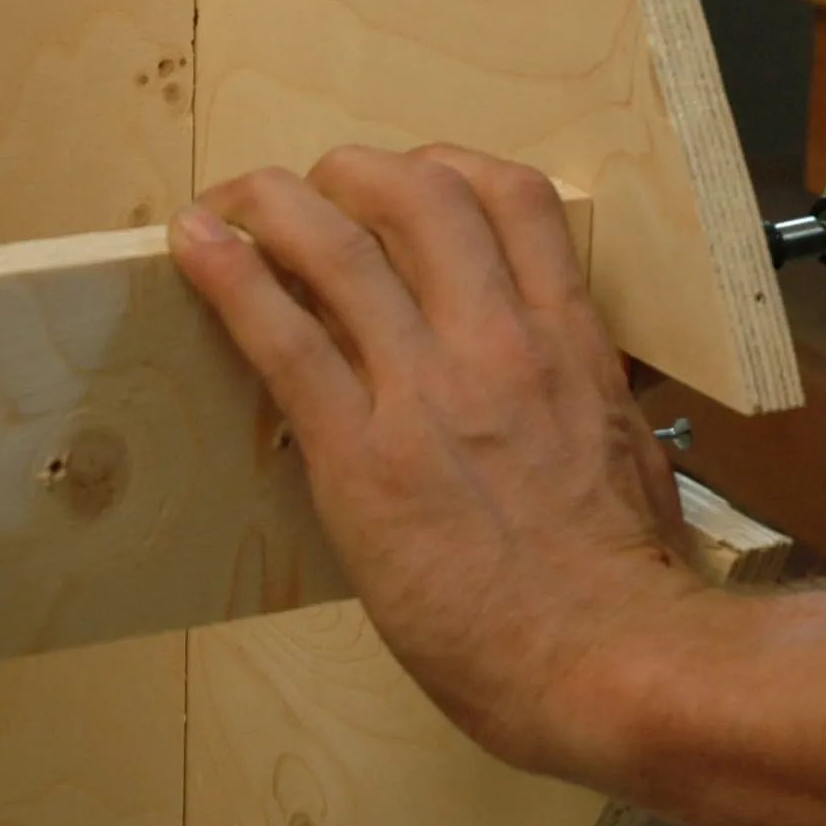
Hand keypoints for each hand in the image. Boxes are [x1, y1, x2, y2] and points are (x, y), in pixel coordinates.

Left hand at [168, 146, 705, 776]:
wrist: (606, 657)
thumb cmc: (626, 586)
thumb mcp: (630, 462)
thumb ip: (587, 409)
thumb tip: (570, 402)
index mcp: (568, 343)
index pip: (515, 200)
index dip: (450, 168)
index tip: (412, 181)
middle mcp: (497, 343)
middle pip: (419, 193)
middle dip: (353, 172)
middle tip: (315, 192)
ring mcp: (426, 391)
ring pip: (339, 245)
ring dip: (274, 203)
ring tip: (236, 201)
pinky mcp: (362, 456)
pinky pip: (283, 340)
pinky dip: (229, 279)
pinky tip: (194, 248)